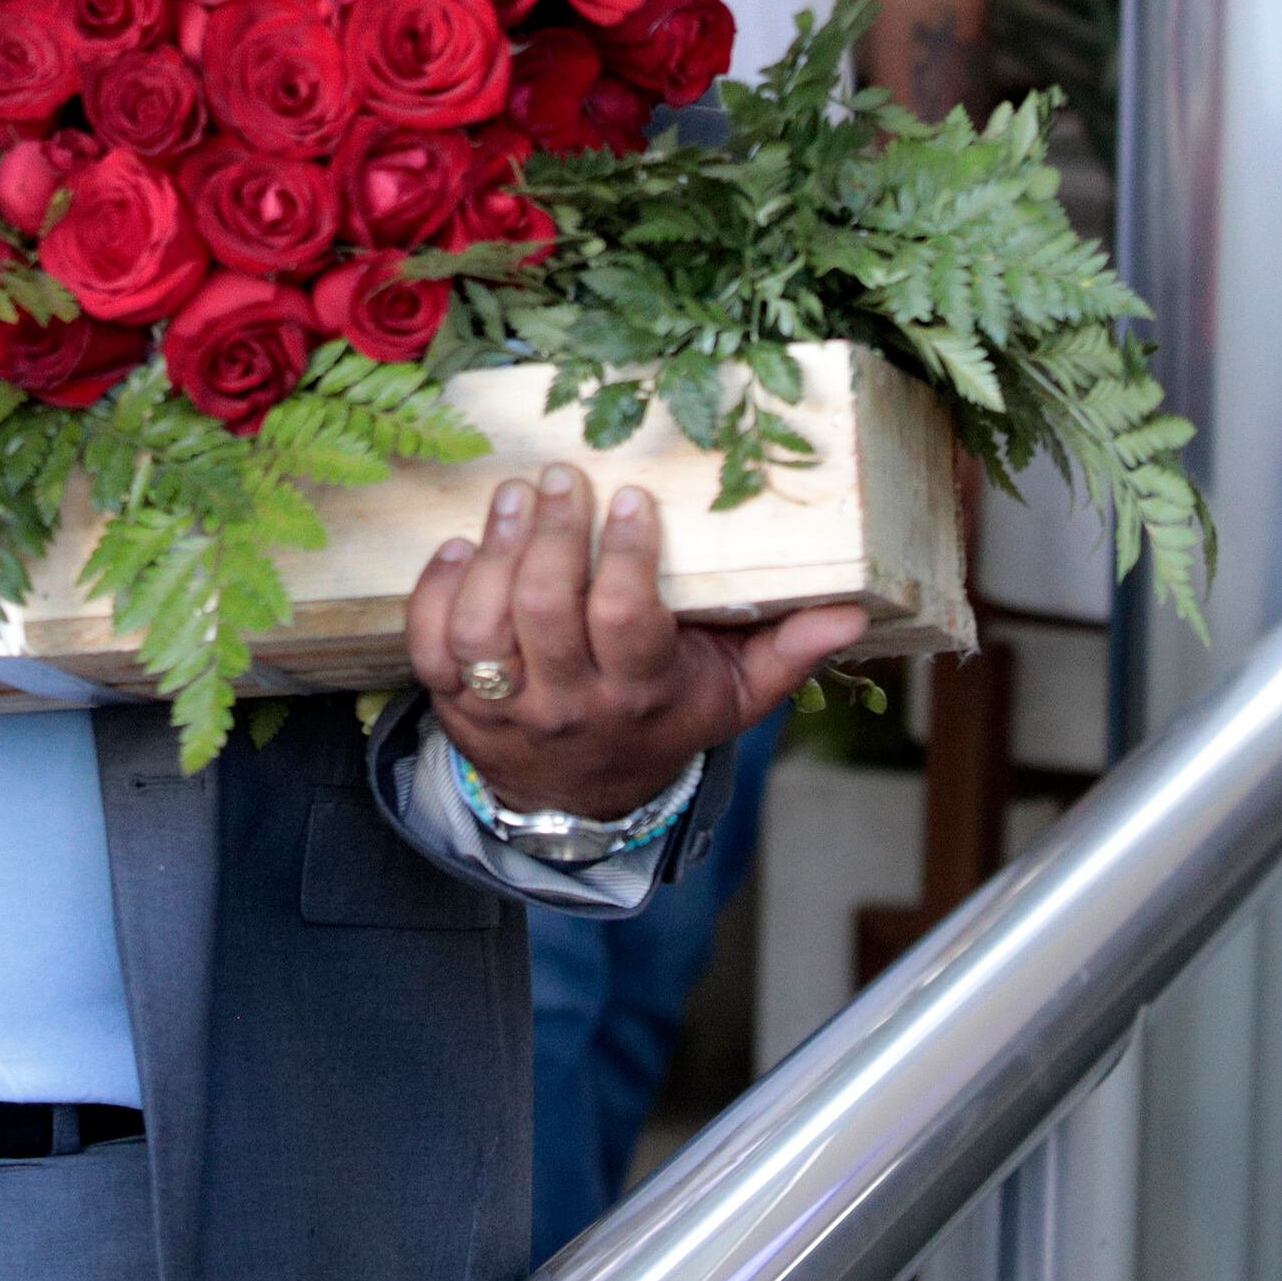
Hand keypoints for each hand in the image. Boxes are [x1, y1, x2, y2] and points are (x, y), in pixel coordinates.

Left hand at [407, 464, 866, 820]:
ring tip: (511, 496)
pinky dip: (433, 593)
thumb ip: (789, 653)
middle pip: (544, 613)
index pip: (624, 619)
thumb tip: (853, 610)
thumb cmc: (664, 722)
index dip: (621, 554)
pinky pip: (428, 648)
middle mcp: (568, 702)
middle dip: (550, 535)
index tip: (627, 496)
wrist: (583, 803)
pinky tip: (457, 546)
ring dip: (492, 553)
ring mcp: (504, 708)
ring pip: (480, 629)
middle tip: (558, 478)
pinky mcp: (453, 704)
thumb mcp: (733, 697)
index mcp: (639, 692)